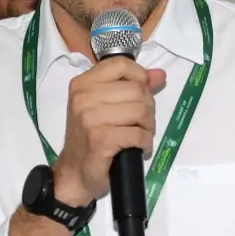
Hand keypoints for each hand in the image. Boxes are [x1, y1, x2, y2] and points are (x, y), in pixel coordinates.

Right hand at [51, 57, 167, 204]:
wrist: (75, 171)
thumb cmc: (90, 137)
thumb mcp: (105, 106)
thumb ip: (131, 86)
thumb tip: (159, 75)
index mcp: (82, 84)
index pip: (121, 64)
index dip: (139, 77)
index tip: (139, 93)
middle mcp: (84, 97)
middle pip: (137, 89)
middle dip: (148, 107)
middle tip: (140, 122)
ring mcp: (91, 118)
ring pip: (141, 110)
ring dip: (148, 126)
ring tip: (139, 134)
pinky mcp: (101, 139)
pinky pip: (138, 133)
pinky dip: (145, 142)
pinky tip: (138, 146)